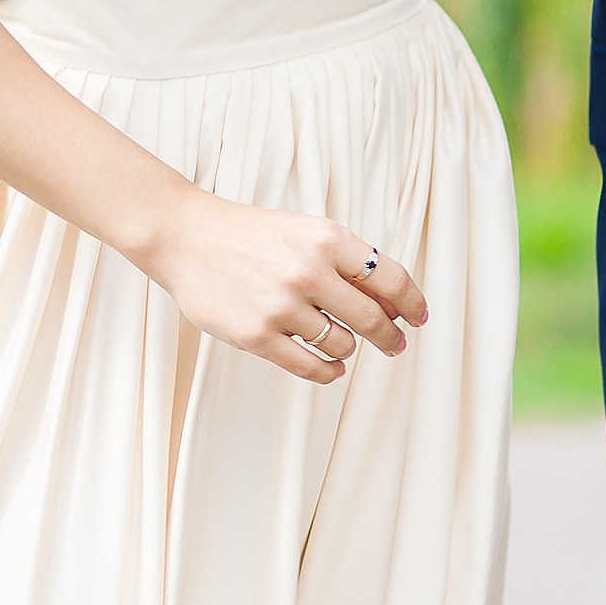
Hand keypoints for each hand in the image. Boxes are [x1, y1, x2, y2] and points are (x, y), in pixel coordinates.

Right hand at [148, 196, 427, 383]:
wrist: (187, 238)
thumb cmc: (250, 235)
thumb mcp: (305, 232)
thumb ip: (346, 263)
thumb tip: (391, 303)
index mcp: (327, 239)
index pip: (391, 278)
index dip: (412, 303)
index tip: (418, 317)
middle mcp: (308, 271)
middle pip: (373, 317)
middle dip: (389, 336)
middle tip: (394, 344)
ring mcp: (281, 305)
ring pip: (342, 344)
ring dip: (348, 348)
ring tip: (342, 343)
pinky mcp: (257, 334)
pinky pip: (309, 367)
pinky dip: (327, 371)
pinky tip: (331, 367)